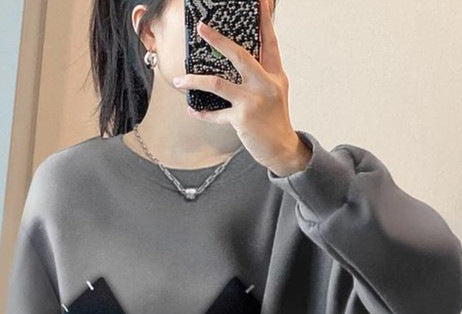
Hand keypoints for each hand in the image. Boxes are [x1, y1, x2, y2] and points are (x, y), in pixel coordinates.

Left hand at [170, 0, 312, 176]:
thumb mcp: (274, 92)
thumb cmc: (275, 120)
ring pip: (217, 84)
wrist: (282, 149)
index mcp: (275, 75)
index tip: (260, 1)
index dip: (264, 20)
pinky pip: (216, 114)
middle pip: (239, 55)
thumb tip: (237, 59)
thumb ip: (260, 75)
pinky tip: (192, 109)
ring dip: (195, 81)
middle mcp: (265, 85)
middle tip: (202, 28)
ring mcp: (253, 101)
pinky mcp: (242, 118)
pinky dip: (202, 113)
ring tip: (179, 80)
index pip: (270, 41)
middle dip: (218, 40)